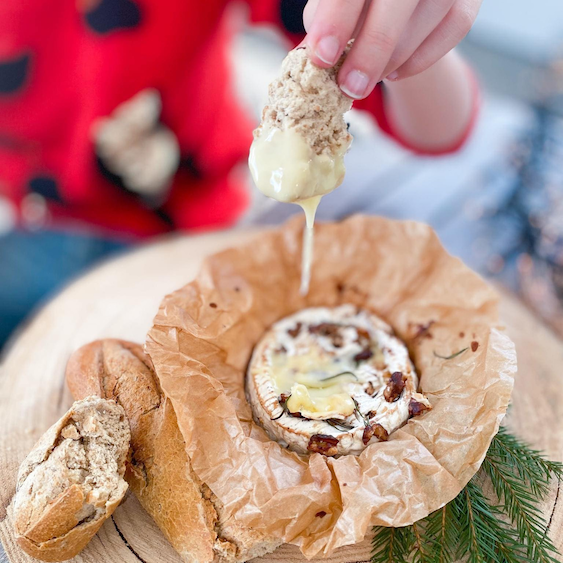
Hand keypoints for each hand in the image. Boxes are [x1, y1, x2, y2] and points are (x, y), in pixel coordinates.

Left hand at [303, 0, 481, 98]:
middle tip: (350, 86)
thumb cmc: (356, 5)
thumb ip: (323, 21)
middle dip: (371, 49)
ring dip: (392, 59)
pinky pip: (453, 29)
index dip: (336, 19)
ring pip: (427, 17)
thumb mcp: (333, 6)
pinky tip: (393, 72)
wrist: (396, 7)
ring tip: (365, 80)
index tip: (322, 57)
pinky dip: (419, 59)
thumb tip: (314, 53)